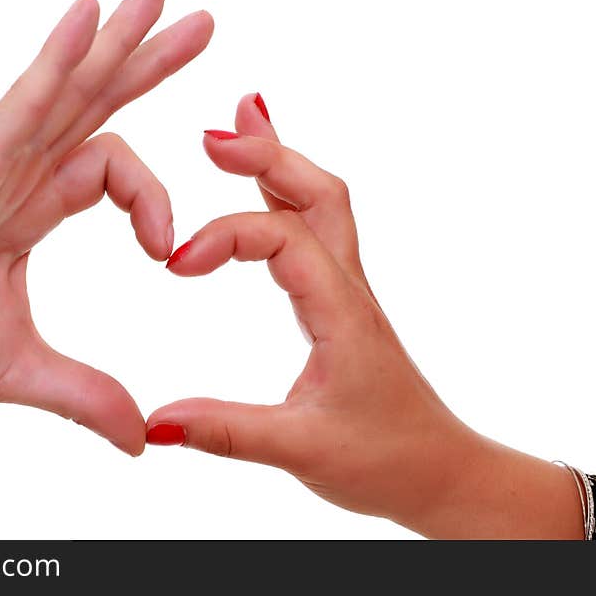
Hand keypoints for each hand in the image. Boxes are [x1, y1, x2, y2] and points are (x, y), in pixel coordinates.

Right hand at [0, 0, 212, 455]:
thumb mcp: (20, 368)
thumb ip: (86, 394)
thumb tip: (139, 440)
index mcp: (33, 211)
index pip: (116, 174)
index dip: (157, 204)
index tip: (168, 255)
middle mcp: (21, 174)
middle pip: (100, 104)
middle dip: (150, 62)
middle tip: (203, 24)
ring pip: (71, 86)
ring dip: (119, 39)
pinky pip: (27, 95)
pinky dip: (60, 54)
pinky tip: (92, 12)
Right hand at [147, 94, 582, 536]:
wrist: (439, 472)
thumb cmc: (386, 459)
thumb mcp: (301, 449)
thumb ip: (226, 432)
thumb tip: (156, 424)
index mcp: (340, 311)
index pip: (282, 238)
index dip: (224, 236)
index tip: (174, 265)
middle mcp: (347, 288)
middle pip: (315, 193)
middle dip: (265, 154)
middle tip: (212, 137)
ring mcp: (346, 291)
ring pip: (320, 203)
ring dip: (281, 161)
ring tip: (243, 123)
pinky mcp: (339, 302)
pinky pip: (316, 230)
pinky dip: (286, 194)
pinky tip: (267, 189)